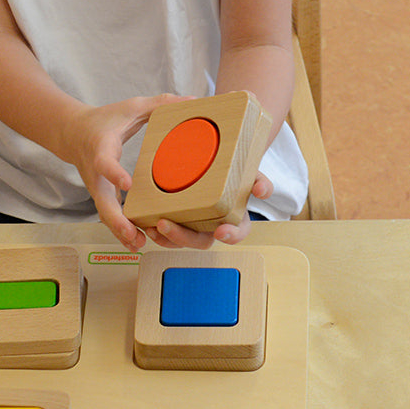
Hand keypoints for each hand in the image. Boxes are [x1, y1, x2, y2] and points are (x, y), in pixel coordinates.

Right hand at [61, 94, 191, 250]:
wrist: (74, 134)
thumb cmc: (106, 120)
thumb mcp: (131, 106)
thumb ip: (161, 104)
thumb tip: (194, 100)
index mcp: (101, 149)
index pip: (104, 163)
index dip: (114, 173)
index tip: (127, 184)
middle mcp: (96, 174)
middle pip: (102, 201)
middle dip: (117, 219)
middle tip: (132, 233)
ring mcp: (98, 189)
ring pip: (106, 215)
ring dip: (120, 231)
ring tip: (138, 244)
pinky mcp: (103, 197)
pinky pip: (111, 217)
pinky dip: (121, 231)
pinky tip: (136, 244)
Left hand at [144, 172, 273, 248]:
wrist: (218, 166)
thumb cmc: (234, 173)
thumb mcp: (249, 174)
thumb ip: (259, 181)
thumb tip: (263, 191)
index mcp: (234, 220)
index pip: (237, 234)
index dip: (231, 236)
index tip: (221, 231)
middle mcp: (213, 228)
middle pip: (200, 241)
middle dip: (182, 236)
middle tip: (166, 224)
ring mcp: (195, 226)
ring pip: (180, 240)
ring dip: (165, 238)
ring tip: (152, 225)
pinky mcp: (179, 222)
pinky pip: (167, 234)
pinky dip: (157, 232)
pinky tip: (146, 223)